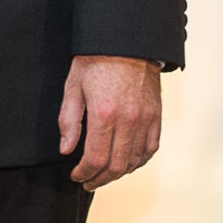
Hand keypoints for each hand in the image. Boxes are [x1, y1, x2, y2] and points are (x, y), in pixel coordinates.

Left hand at [57, 56, 162, 190]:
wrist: (127, 41)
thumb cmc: (96, 60)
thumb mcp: (73, 86)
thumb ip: (69, 120)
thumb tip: (66, 149)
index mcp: (104, 114)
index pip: (96, 159)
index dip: (84, 173)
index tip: (76, 176)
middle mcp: (128, 120)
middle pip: (116, 166)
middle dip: (100, 179)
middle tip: (88, 182)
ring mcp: (145, 118)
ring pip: (134, 160)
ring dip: (118, 173)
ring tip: (104, 175)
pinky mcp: (156, 114)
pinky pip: (151, 147)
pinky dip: (139, 161)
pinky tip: (127, 163)